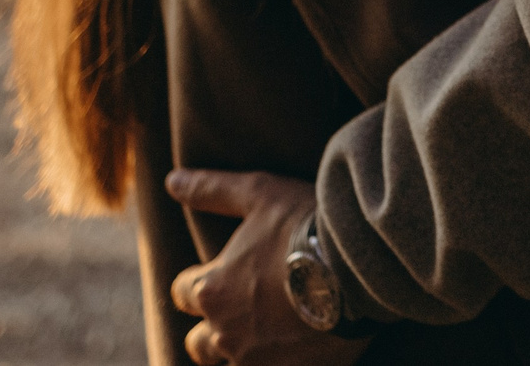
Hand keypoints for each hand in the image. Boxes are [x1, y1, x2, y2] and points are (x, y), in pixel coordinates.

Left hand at [166, 168, 371, 365]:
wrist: (357, 268)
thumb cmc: (304, 227)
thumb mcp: (258, 194)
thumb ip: (212, 190)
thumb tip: (172, 181)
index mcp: (214, 290)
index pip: (183, 292)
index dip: (197, 282)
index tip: (217, 274)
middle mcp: (226, 332)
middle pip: (198, 343)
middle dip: (209, 329)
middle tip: (238, 312)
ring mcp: (256, 360)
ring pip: (231, 364)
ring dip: (241, 350)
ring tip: (267, 333)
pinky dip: (275, 361)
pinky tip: (293, 349)